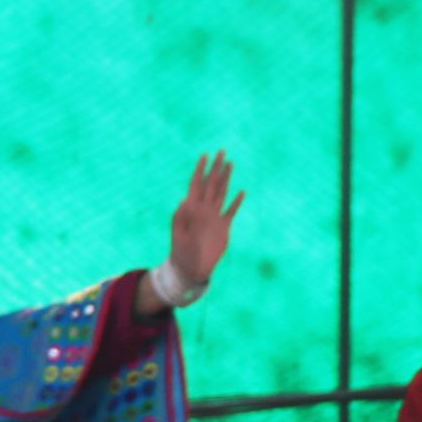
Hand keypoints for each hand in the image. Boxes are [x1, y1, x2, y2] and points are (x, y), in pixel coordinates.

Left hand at [167, 153, 242, 284]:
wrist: (191, 269)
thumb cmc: (181, 254)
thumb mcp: (179, 236)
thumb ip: (182, 219)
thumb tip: (185, 201)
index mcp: (192, 210)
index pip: (196, 185)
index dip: (200, 170)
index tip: (205, 155)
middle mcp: (204, 210)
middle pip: (211, 185)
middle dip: (216, 168)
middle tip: (222, 151)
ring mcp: (214, 218)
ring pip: (222, 193)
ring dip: (226, 179)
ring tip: (230, 164)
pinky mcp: (223, 228)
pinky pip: (231, 211)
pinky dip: (236, 202)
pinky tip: (242, 192)